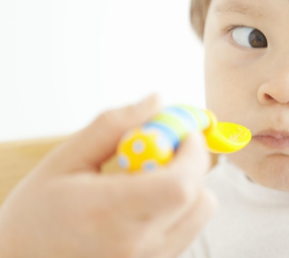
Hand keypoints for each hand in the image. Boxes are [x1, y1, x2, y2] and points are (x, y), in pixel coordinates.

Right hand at [0, 94, 215, 257]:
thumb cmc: (35, 214)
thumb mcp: (64, 160)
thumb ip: (112, 126)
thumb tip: (157, 100)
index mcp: (108, 213)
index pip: (180, 185)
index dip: (192, 153)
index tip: (181, 134)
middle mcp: (135, 245)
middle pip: (198, 197)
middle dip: (191, 164)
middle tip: (163, 152)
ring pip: (199, 214)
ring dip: (187, 187)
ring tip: (148, 181)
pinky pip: (187, 231)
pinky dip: (179, 209)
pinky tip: (145, 204)